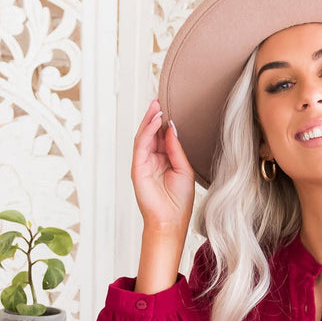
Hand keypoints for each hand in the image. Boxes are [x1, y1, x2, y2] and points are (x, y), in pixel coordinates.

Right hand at [131, 97, 194, 233]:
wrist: (171, 222)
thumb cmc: (180, 202)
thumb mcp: (183, 169)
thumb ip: (176, 148)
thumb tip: (171, 127)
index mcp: (164, 160)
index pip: (162, 136)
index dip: (165, 121)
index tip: (170, 105)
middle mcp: (152, 160)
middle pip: (151, 133)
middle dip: (155, 115)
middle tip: (160, 98)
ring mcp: (144, 163)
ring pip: (144, 136)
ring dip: (150, 119)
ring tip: (157, 105)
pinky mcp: (138, 168)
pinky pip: (141, 145)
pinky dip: (147, 131)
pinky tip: (155, 120)